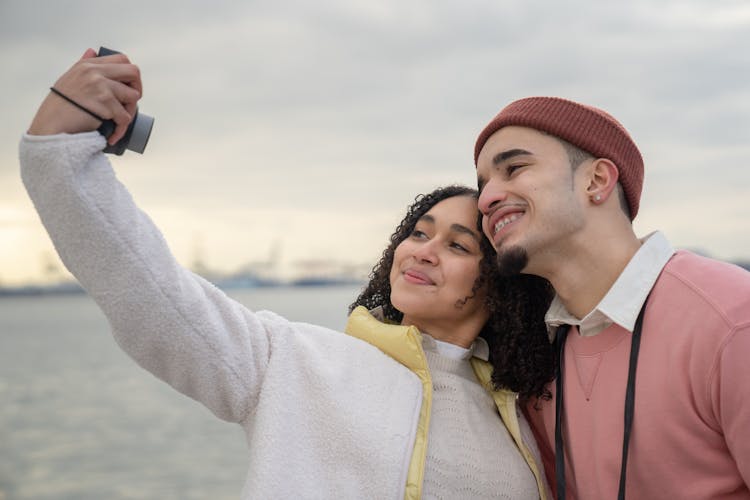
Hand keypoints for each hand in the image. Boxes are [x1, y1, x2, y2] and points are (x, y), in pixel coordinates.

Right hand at [27, 48, 142, 144]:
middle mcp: (95, 72)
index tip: (128, 87)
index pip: (122, 59)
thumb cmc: (60, 106)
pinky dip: (121, 129)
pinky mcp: (104, 102)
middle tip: (131, 102)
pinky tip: (113, 135)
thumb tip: (92, 52)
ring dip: (129, 112)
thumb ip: (83, 65)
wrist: (51, 125)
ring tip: (118, 121)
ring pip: (133, 96)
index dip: (130, 74)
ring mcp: (100, 85)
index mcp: (88, 65)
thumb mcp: (70, 78)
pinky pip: (125, 117)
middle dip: (137, 88)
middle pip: (133, 72)